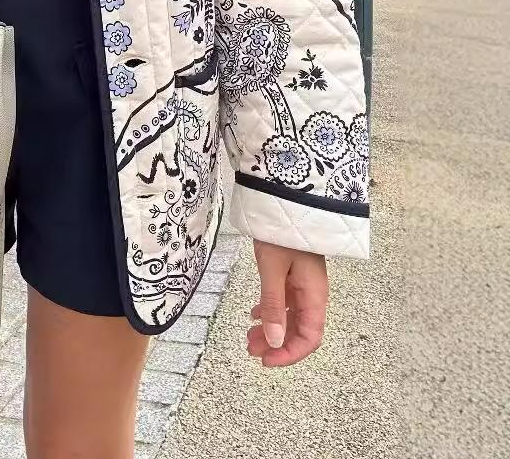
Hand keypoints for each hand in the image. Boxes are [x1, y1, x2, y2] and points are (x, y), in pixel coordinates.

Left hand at [247, 240, 326, 367]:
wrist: (284, 202)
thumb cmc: (281, 234)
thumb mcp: (273, 270)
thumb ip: (274, 305)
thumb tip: (274, 341)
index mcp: (314, 295)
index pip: (310, 337)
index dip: (290, 354)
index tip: (267, 360)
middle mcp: (312, 293)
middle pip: (299, 330)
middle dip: (277, 344)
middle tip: (251, 349)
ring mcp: (302, 284)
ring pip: (290, 317)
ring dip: (272, 329)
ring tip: (249, 336)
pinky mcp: (292, 275)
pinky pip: (285, 301)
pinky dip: (270, 311)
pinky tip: (254, 315)